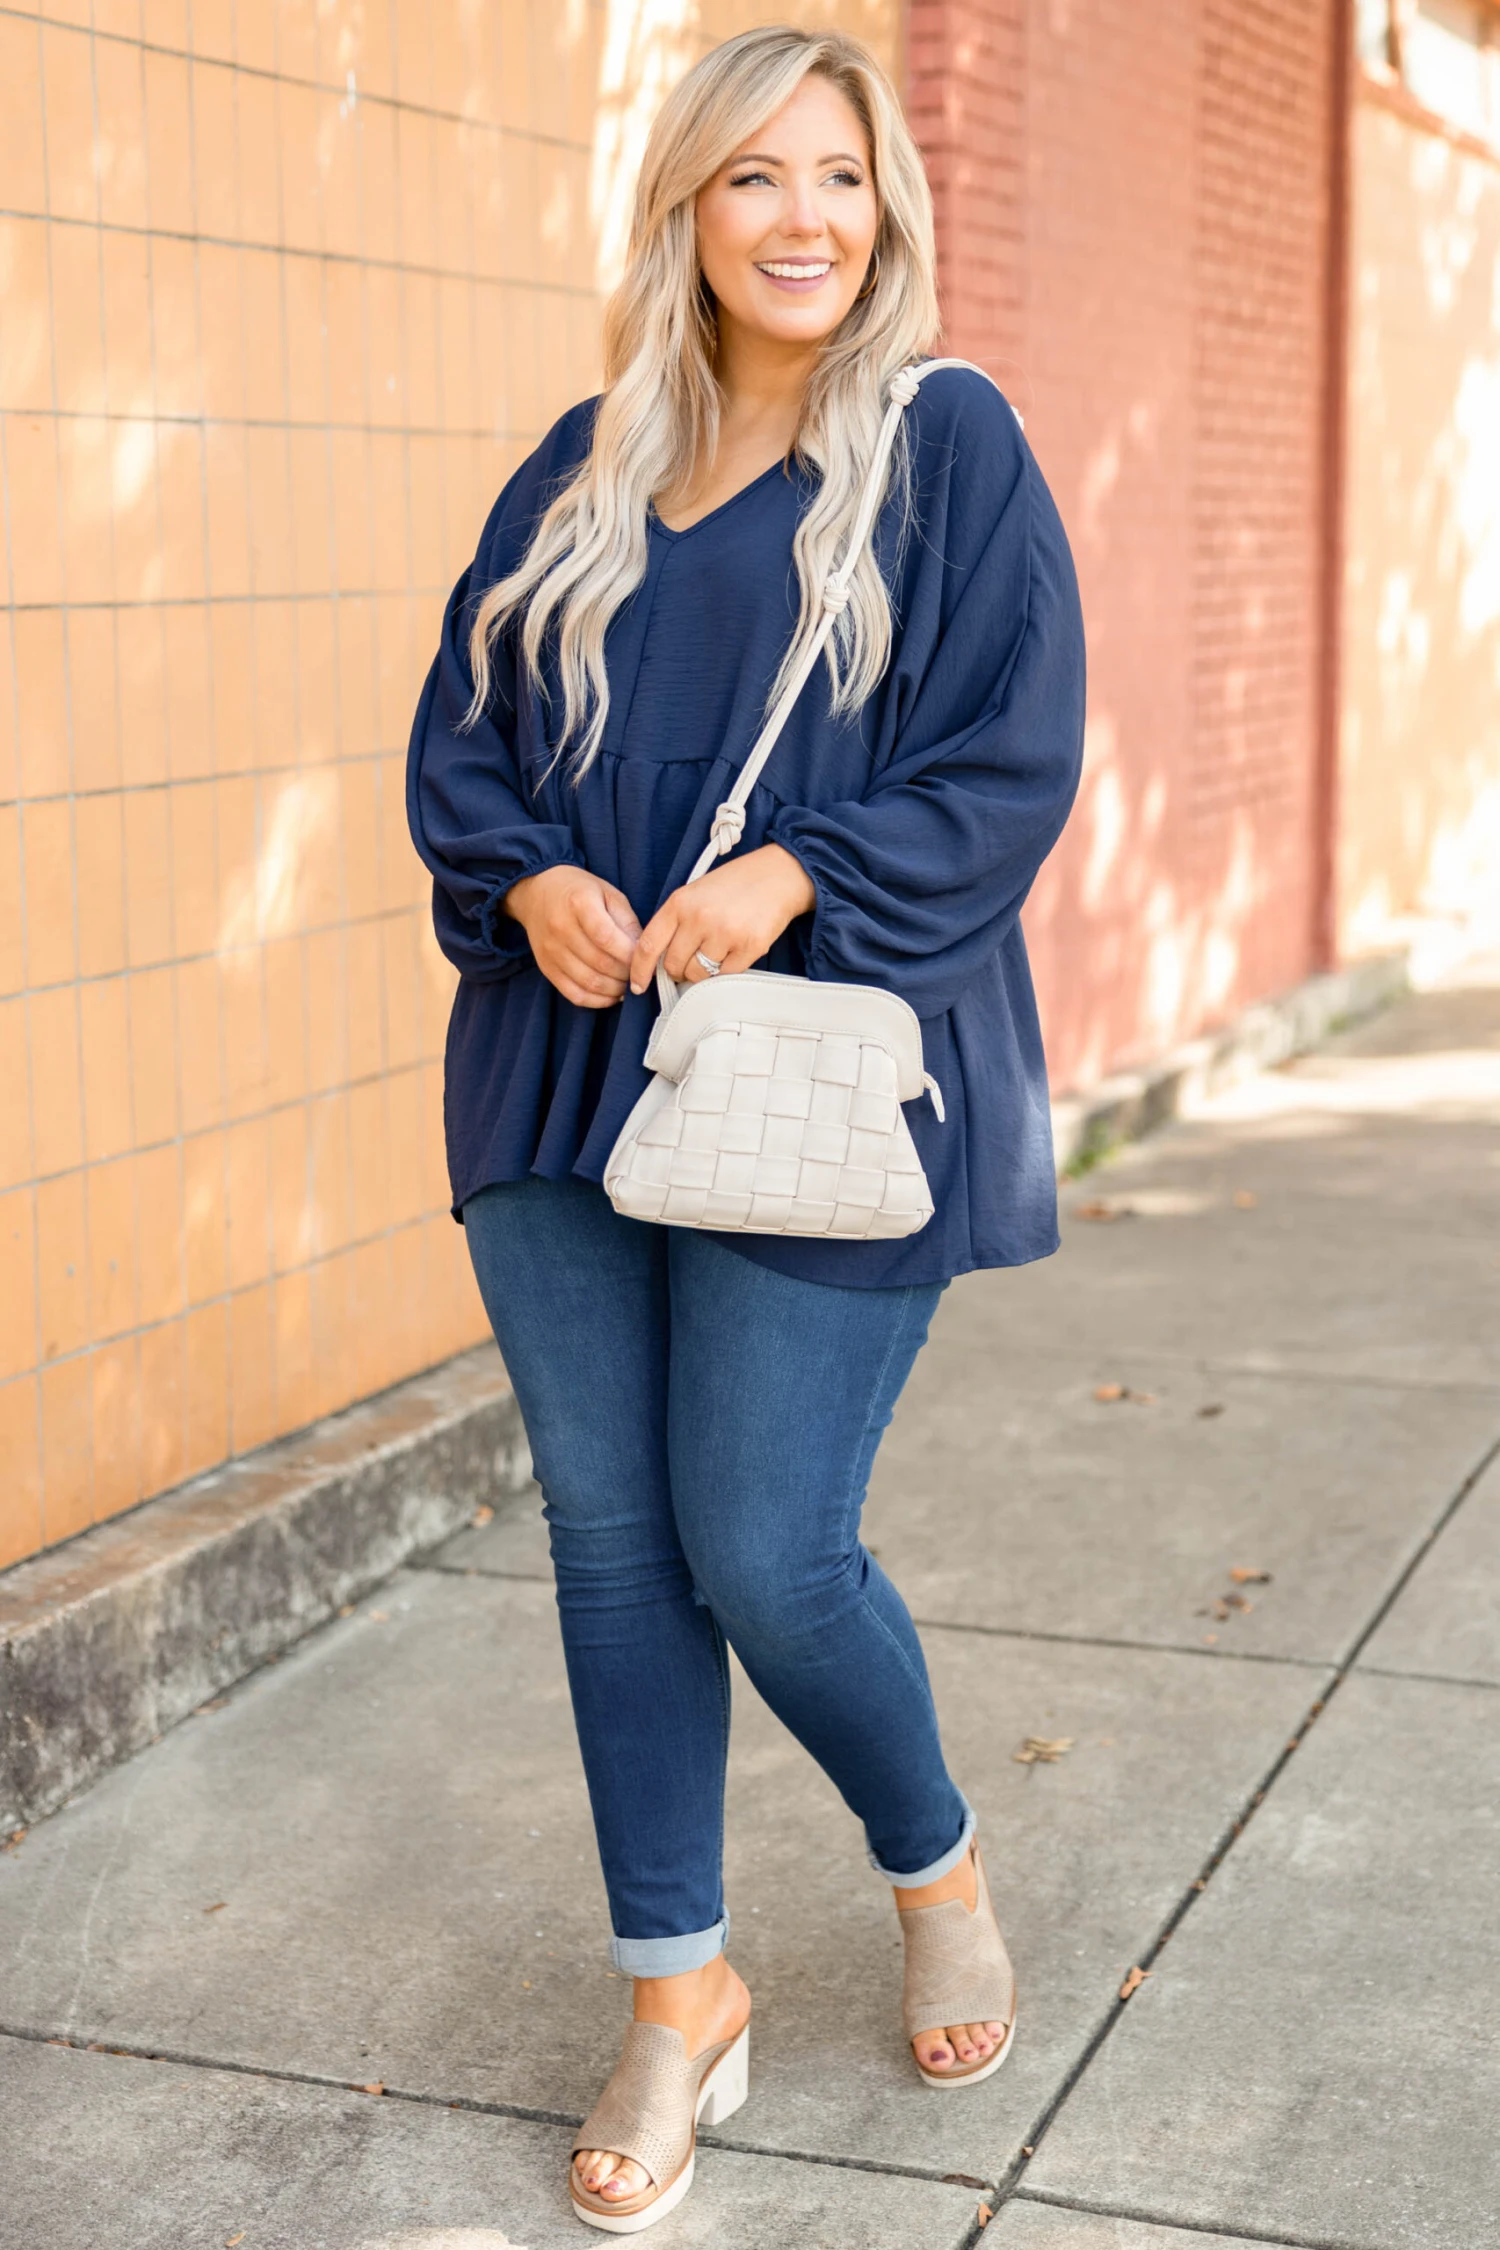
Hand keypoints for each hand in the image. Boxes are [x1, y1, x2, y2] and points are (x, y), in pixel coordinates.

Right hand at [505, 865, 642, 1007]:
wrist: (538, 892)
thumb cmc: (580, 891)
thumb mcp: (608, 894)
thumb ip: (627, 922)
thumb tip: (643, 953)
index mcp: (579, 903)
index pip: (607, 937)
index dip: (629, 954)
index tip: (644, 959)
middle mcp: (561, 927)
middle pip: (600, 962)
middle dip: (626, 974)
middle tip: (640, 974)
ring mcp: (551, 950)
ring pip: (589, 982)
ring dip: (615, 989)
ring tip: (628, 984)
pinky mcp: (546, 968)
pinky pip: (573, 994)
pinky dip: (597, 1000)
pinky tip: (611, 994)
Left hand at [628, 845, 814, 994]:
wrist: (778, 876)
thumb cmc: (735, 884)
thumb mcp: (695, 892)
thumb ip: (676, 922)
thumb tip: (658, 960)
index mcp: (680, 902)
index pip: (648, 945)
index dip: (639, 970)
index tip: (637, 984)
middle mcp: (699, 918)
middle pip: (673, 965)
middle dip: (678, 969)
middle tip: (690, 960)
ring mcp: (725, 934)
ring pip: (698, 975)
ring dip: (702, 972)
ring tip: (714, 953)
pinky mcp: (748, 947)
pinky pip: (725, 976)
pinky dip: (725, 972)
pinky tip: (732, 952)